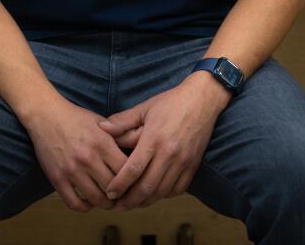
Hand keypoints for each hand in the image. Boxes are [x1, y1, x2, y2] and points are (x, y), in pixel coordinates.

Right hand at [22, 98, 127, 212]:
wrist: (47, 116)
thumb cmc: (77, 118)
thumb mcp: (102, 124)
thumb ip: (118, 138)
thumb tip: (136, 153)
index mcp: (102, 143)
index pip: (126, 169)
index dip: (133, 178)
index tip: (135, 182)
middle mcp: (88, 158)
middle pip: (113, 187)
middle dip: (122, 194)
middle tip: (125, 196)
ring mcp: (72, 170)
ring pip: (96, 199)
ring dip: (105, 204)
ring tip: (109, 201)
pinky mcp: (57, 179)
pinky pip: (74, 203)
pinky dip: (85, 207)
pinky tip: (89, 202)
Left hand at [97, 72, 229, 208]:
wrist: (203, 99)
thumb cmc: (172, 102)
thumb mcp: (145, 108)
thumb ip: (123, 121)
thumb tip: (101, 128)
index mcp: (154, 138)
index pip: (133, 169)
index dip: (119, 185)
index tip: (109, 193)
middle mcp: (169, 153)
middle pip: (147, 187)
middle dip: (130, 201)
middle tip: (118, 207)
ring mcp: (183, 161)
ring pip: (162, 191)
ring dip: (147, 201)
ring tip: (134, 203)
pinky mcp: (193, 165)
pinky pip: (178, 189)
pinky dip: (165, 195)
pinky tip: (155, 193)